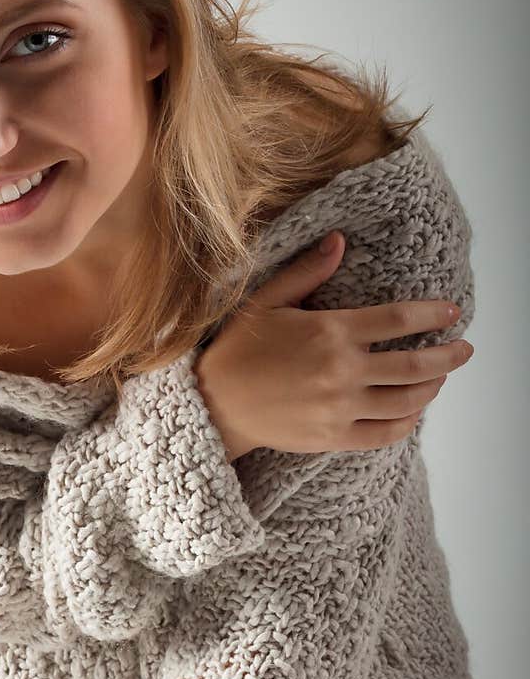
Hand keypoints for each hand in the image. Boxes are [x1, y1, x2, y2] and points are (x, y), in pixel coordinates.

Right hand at [193, 230, 473, 458]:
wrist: (214, 406)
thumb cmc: (238, 350)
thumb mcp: (266, 301)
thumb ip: (308, 272)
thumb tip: (340, 241)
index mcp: (331, 332)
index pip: (399, 321)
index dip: (432, 314)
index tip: (453, 312)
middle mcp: (343, 371)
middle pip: (415, 365)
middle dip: (449, 356)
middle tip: (465, 349)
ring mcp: (341, 408)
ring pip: (406, 400)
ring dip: (432, 387)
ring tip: (440, 377)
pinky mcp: (334, 437)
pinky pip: (385, 433)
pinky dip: (407, 422)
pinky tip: (414, 411)